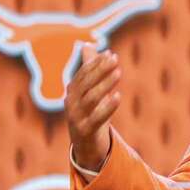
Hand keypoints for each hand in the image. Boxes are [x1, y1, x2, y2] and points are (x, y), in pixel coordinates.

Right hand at [65, 43, 121, 170]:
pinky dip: (107, 107)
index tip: (110, 54)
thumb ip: (89, 68)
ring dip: (105, 84)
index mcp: (72, 92)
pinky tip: (118, 96)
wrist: (86, 145)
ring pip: (91, 98)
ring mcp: (76, 118)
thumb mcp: (89, 90)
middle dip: (100, 70)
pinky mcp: (85, 131)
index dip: (95, 63)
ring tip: (119, 73)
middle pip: (85, 84)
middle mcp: (71, 103)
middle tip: (115, 59)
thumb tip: (87, 44)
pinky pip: (96, 118)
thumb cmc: (89, 112)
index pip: (83, 74)